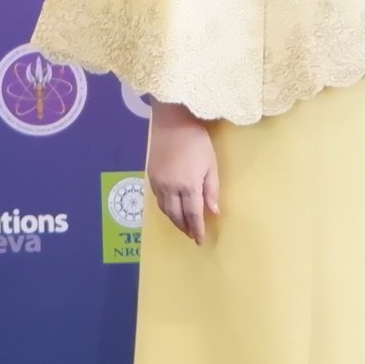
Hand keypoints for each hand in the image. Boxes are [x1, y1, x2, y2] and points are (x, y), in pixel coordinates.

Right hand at [146, 101, 218, 244]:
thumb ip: (212, 190)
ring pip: (165, 209)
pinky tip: (172, 209)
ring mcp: (157, 183)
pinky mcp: (151, 177)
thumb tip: (214, 211)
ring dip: (174, 220)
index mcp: (187, 185)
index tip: (199, 240)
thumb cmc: (197, 142)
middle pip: (176, 215)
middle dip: (184, 227)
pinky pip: (158, 199)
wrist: (172, 123)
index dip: (196, 228)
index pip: (192, 214)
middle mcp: (170, 188)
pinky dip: (165, 208)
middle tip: (192, 236)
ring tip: (183, 226)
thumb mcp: (211, 165)